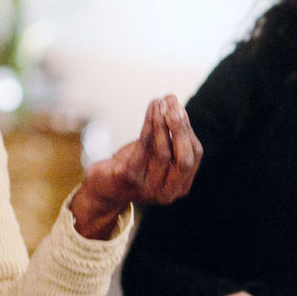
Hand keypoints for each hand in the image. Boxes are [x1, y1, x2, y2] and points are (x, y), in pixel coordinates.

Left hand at [69, 95, 202, 238]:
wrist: (102, 187)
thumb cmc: (132, 166)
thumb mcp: (155, 156)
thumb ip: (169, 140)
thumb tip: (177, 108)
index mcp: (179, 186)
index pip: (194, 155)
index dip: (188, 129)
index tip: (180, 108)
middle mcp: (167, 192)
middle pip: (183, 158)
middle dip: (180, 128)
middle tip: (173, 103)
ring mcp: (148, 188)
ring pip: (162, 152)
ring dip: (162, 123)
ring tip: (160, 103)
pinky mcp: (129, 178)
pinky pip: (142, 149)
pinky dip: (148, 127)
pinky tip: (150, 111)